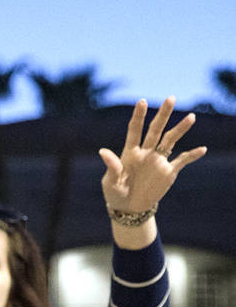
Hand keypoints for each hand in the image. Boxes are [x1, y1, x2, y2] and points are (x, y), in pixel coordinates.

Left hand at [98, 97, 206, 213]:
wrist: (129, 208)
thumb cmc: (115, 193)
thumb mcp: (110, 182)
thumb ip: (111, 167)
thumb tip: (102, 151)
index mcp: (130, 153)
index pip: (134, 130)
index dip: (138, 116)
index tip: (142, 101)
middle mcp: (146, 152)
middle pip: (155, 130)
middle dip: (163, 114)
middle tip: (171, 98)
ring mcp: (158, 161)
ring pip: (170, 141)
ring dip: (180, 129)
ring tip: (191, 117)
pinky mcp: (168, 172)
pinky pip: (182, 161)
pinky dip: (192, 155)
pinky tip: (202, 149)